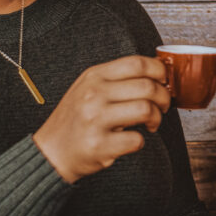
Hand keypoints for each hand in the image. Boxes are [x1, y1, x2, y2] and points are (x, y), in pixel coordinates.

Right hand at [33, 55, 170, 183]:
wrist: (51, 152)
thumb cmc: (76, 119)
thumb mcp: (88, 88)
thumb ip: (117, 79)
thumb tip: (157, 72)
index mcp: (93, 76)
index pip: (137, 63)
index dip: (159, 70)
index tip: (164, 81)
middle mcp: (93, 94)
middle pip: (148, 87)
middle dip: (164, 97)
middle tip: (163, 106)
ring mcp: (95, 119)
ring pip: (146, 110)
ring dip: (157, 118)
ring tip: (151, 123)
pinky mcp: (99, 145)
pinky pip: (137, 139)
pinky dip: (141, 141)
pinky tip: (132, 140)